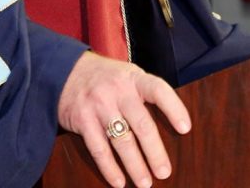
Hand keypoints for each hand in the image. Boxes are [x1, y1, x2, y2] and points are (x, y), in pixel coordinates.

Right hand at [58, 52, 191, 187]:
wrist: (65, 72)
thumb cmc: (106, 79)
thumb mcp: (127, 76)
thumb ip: (144, 95)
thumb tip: (171, 126)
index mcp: (134, 78)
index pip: (158, 90)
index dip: (174, 108)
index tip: (185, 129)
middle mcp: (118, 91)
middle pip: (142, 124)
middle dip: (155, 152)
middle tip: (164, 172)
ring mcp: (99, 105)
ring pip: (122, 141)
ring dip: (135, 166)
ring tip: (145, 183)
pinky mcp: (82, 120)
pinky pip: (99, 149)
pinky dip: (110, 168)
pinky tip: (119, 182)